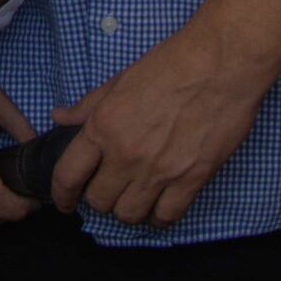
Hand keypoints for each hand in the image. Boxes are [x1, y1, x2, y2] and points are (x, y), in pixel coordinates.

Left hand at [47, 16, 275, 227]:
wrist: (222, 62)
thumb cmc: (172, 64)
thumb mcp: (119, 80)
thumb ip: (87, 106)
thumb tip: (59, 117)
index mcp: (103, 127)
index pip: (67, 176)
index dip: (61, 195)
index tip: (64, 201)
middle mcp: (127, 154)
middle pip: (99, 201)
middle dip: (98, 198)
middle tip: (108, 189)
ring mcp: (160, 170)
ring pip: (129, 215)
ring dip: (127, 210)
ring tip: (133, 197)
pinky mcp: (192, 179)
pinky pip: (167, 217)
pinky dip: (159, 217)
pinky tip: (159, 205)